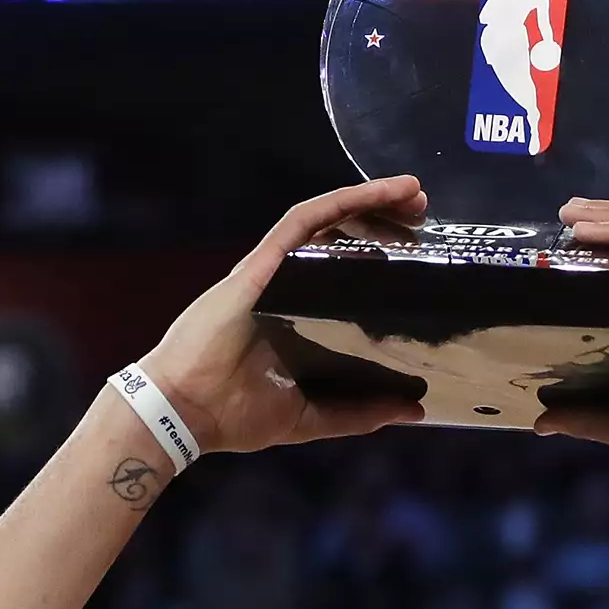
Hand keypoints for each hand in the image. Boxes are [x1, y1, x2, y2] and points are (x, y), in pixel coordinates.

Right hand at [139, 177, 428, 455]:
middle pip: (341, 238)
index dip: (385, 258)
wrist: (184, 413)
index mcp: (299, 317)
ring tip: (413, 191)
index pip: (347, 274)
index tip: (422, 254)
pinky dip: (340, 203)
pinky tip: (376, 193)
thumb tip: (414, 411)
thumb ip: (359, 412)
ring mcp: (272, 272)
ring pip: (326, 220)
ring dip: (370, 199)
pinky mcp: (259, 266)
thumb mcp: (311, 417)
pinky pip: (303, 222)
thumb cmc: (234, 415)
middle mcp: (287, 286)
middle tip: (425, 213)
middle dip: (385, 218)